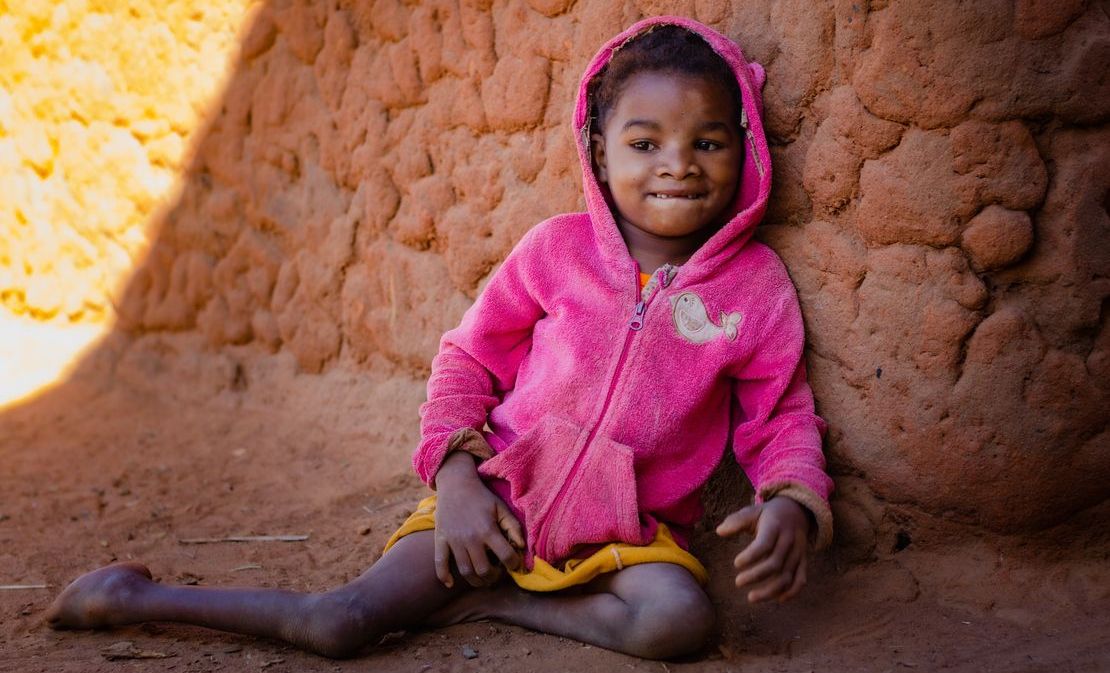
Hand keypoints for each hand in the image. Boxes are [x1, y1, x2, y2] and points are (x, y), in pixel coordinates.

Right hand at [433, 452, 524, 588]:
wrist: (455, 483)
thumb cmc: (481, 497)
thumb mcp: (501, 508)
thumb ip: (513, 527)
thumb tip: (521, 547)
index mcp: (488, 530)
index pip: (506, 556)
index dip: (514, 564)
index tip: (515, 565)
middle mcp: (470, 538)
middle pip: (484, 570)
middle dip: (494, 577)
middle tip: (498, 573)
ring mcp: (454, 540)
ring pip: (465, 571)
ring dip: (476, 581)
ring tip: (483, 578)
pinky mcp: (440, 540)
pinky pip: (439, 563)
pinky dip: (444, 576)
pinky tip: (450, 584)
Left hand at [716, 496, 810, 602]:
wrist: (797, 510)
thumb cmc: (768, 514)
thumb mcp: (753, 512)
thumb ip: (736, 521)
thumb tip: (719, 531)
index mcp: (775, 527)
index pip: (764, 544)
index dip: (750, 556)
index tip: (736, 564)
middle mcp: (789, 541)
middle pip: (775, 563)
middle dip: (756, 576)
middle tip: (738, 582)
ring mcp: (798, 553)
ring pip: (787, 576)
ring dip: (770, 590)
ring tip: (751, 598)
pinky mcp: (803, 561)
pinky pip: (801, 579)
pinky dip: (792, 592)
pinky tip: (778, 599)